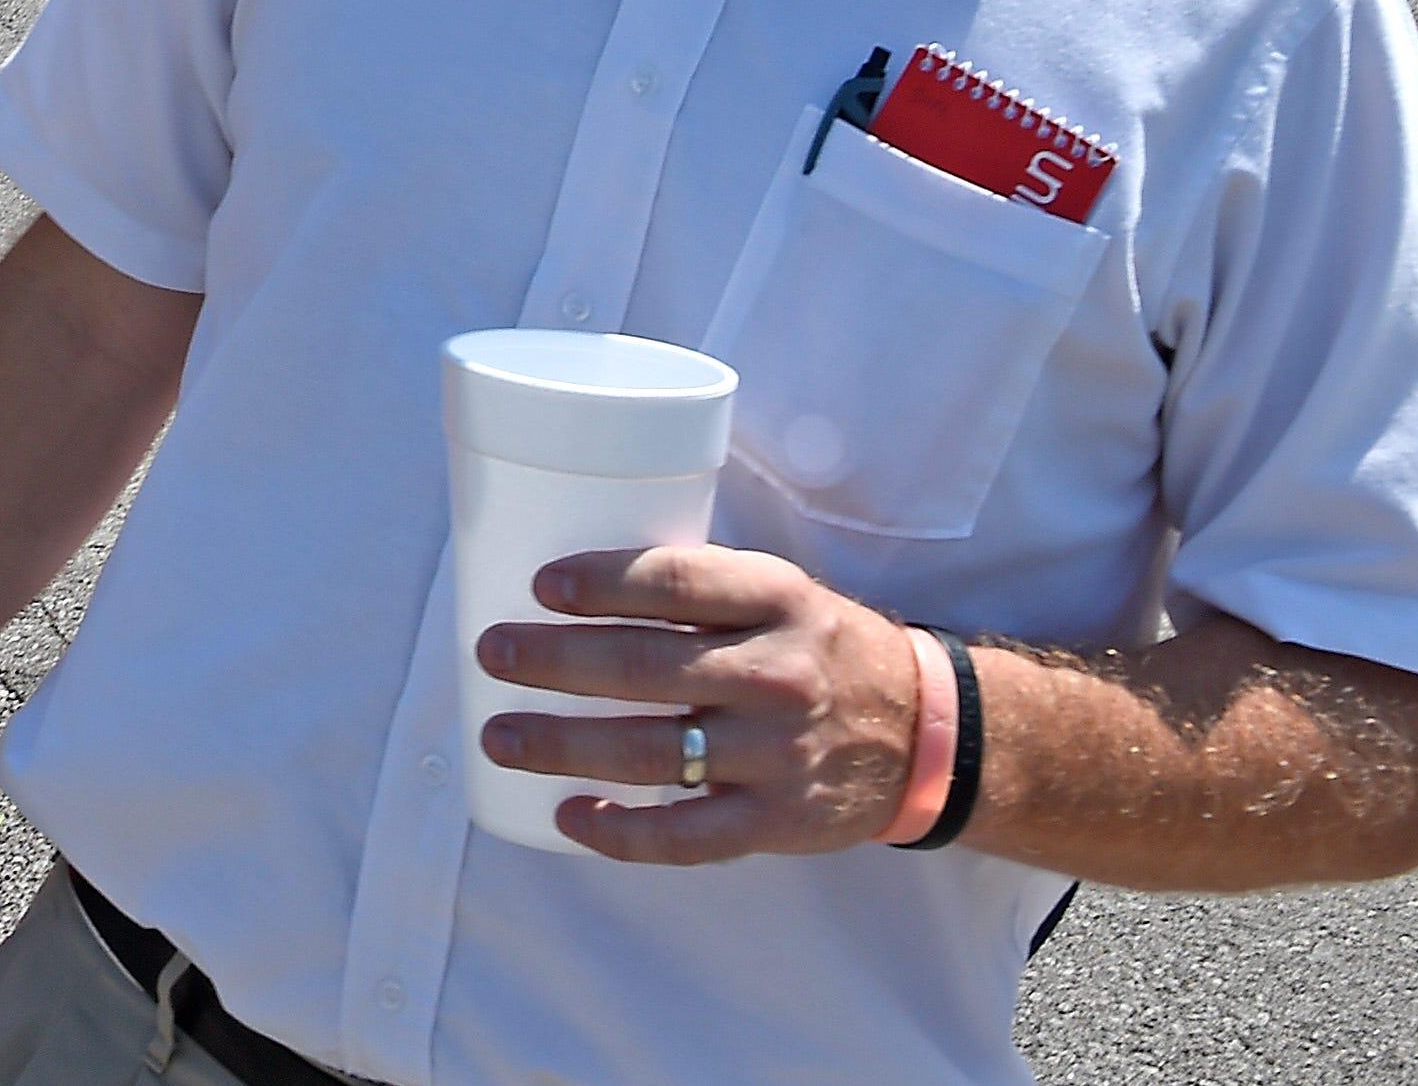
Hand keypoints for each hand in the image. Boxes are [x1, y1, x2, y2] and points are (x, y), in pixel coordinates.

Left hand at [475, 544, 920, 862]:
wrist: (924, 731)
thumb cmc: (821, 651)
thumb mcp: (781, 595)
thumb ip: (701, 592)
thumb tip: (573, 585)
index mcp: (777, 599)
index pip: (677, 582)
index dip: (603, 582)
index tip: (541, 586)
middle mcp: (777, 673)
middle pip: (644, 666)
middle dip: (554, 661)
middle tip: (493, 653)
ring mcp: (776, 752)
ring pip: (651, 751)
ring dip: (562, 745)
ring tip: (500, 735)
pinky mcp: (777, 819)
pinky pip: (685, 835)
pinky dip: (620, 830)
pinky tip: (569, 815)